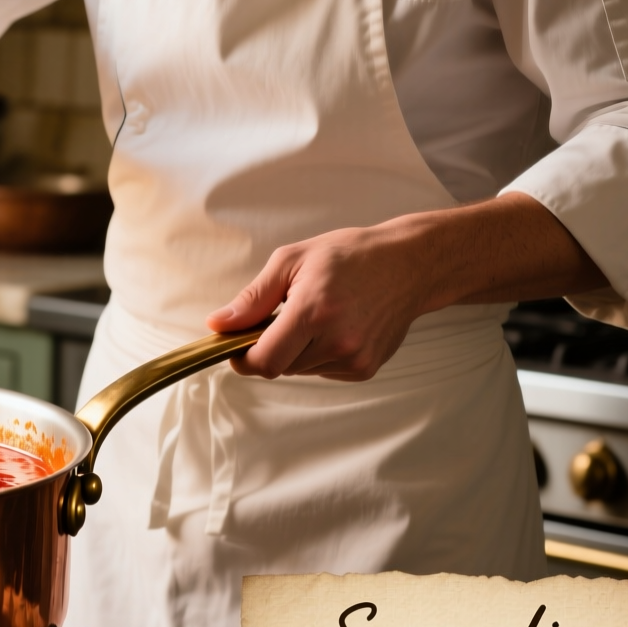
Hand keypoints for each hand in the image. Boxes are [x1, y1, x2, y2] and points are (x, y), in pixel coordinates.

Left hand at [204, 225, 430, 380]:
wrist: (409, 264)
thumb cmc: (349, 256)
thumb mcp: (292, 261)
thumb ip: (252, 298)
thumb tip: (218, 325)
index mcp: (314, 312)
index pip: (264, 361)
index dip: (243, 359)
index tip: (237, 346)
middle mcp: (338, 341)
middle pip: (280, 367)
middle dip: (270, 347)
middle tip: (284, 316)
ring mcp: (355, 359)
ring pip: (301, 370)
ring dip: (296, 351)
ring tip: (316, 316)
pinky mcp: (366, 369)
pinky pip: (324, 371)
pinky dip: (319, 355)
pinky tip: (336, 327)